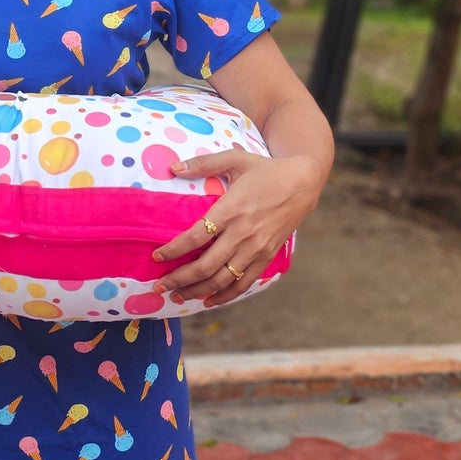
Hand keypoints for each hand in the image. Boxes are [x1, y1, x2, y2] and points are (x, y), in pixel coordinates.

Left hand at [151, 149, 321, 307]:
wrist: (303, 183)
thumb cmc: (265, 170)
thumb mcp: (235, 159)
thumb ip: (203, 164)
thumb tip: (173, 167)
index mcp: (231, 209)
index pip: (196, 236)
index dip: (174, 250)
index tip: (157, 257)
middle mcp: (243, 233)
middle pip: (206, 265)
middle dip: (179, 279)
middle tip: (159, 286)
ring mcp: (256, 248)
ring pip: (222, 279)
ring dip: (198, 290)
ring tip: (178, 296)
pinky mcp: (267, 257)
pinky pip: (244, 283)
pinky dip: (226, 295)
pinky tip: (209, 300)